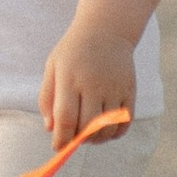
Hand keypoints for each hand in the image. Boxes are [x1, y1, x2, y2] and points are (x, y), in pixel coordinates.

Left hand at [40, 16, 137, 147]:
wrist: (106, 29)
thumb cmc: (73, 51)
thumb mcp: (52, 67)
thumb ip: (47, 98)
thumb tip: (50, 128)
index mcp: (70, 78)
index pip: (66, 119)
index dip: (61, 139)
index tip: (57, 147)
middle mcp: (93, 84)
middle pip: (87, 127)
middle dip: (78, 140)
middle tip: (73, 140)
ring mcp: (114, 87)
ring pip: (107, 128)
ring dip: (96, 139)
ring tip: (88, 136)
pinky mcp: (129, 90)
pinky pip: (124, 122)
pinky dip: (115, 133)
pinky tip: (105, 130)